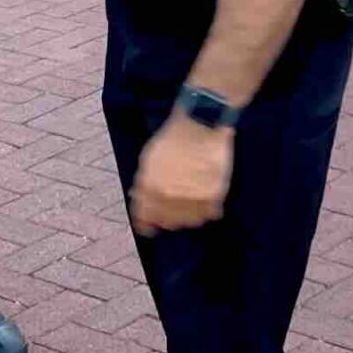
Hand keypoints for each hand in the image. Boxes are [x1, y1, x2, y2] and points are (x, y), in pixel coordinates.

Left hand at [131, 115, 232, 235]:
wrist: (200, 125)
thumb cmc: (172, 138)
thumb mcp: (148, 159)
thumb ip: (143, 183)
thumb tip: (139, 198)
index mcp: (150, 188)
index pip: (144, 218)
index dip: (145, 223)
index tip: (148, 227)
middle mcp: (169, 198)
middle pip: (167, 222)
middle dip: (167, 218)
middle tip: (173, 209)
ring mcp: (192, 199)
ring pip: (189, 222)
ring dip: (188, 216)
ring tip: (191, 204)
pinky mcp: (213, 197)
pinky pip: (209, 215)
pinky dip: (207, 211)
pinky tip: (206, 201)